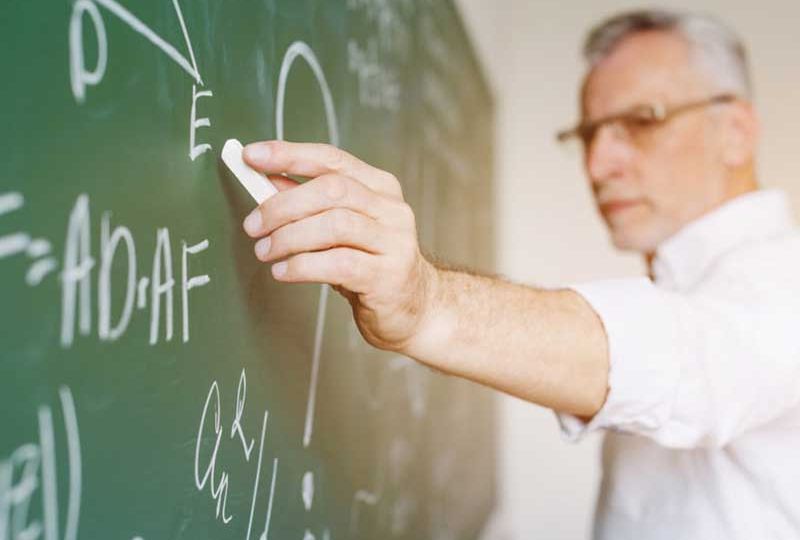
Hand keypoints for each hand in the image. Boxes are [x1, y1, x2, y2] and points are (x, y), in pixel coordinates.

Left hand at [241, 141, 437, 352]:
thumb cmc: (371, 266)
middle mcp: (390, 209)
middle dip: (283, 205)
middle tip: (254, 225)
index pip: (331, 159)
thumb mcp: (339, 230)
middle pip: (331, 189)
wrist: (414, 309)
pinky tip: (284, 271)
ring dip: (289, 237)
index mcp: (379, 188)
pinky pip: (338, 264)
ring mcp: (394, 241)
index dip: (289, 154)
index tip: (252, 156)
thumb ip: (307, 205)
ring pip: (334, 224)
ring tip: (266, 251)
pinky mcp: (388, 275)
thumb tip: (265, 181)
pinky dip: (302, 266)